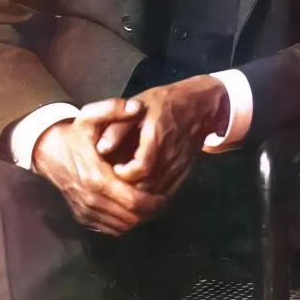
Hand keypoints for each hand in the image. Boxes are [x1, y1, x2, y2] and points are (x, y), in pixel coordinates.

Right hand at [33, 98, 167, 235]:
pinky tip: (134, 208)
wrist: (47, 151)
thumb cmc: (74, 133)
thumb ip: (115, 109)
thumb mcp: (91, 115)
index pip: (133, 201)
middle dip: (150, 211)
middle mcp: (91, 200)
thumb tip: (138, 107)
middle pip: (130, 218)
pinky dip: (125, 222)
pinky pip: (110, 229)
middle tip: (164, 200)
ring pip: (121, 226)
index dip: (153, 201)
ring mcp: (86, 211)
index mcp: (97, 178)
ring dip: (139, 217)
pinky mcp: (83, 217)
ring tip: (152, 204)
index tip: (166, 193)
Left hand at [96, 76, 228, 196]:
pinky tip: (142, 188)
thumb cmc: (164, 103)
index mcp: (158, 136)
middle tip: (116, 181)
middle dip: (129, 188)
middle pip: (148, 186)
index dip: (124, 173)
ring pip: (158, 194)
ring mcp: (181, 166)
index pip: (141, 168)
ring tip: (126, 186)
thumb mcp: (137, 106)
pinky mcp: (185, 173)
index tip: (114, 167)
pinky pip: (168, 193)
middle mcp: (172, 155)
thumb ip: (118, 127)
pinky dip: (152, 195)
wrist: (199, 106)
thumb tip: (100, 148)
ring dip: (140, 194)